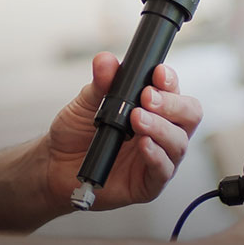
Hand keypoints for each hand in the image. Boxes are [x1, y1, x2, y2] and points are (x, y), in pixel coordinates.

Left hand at [44, 52, 202, 211]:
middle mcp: (161, 131)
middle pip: (188, 115)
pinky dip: (156, 156)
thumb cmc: (76, 132)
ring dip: (160, 128)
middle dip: (172, 104)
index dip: (170, 80)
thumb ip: (100, 82)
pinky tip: (144, 144)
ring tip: (137, 119)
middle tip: (148, 97)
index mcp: (152, 107)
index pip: (174, 90)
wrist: (55, 164)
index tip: (157, 73)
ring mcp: (157, 157)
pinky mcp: (148, 184)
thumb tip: (106, 60)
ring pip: (178, 143)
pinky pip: (163, 171)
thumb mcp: (85, 102)